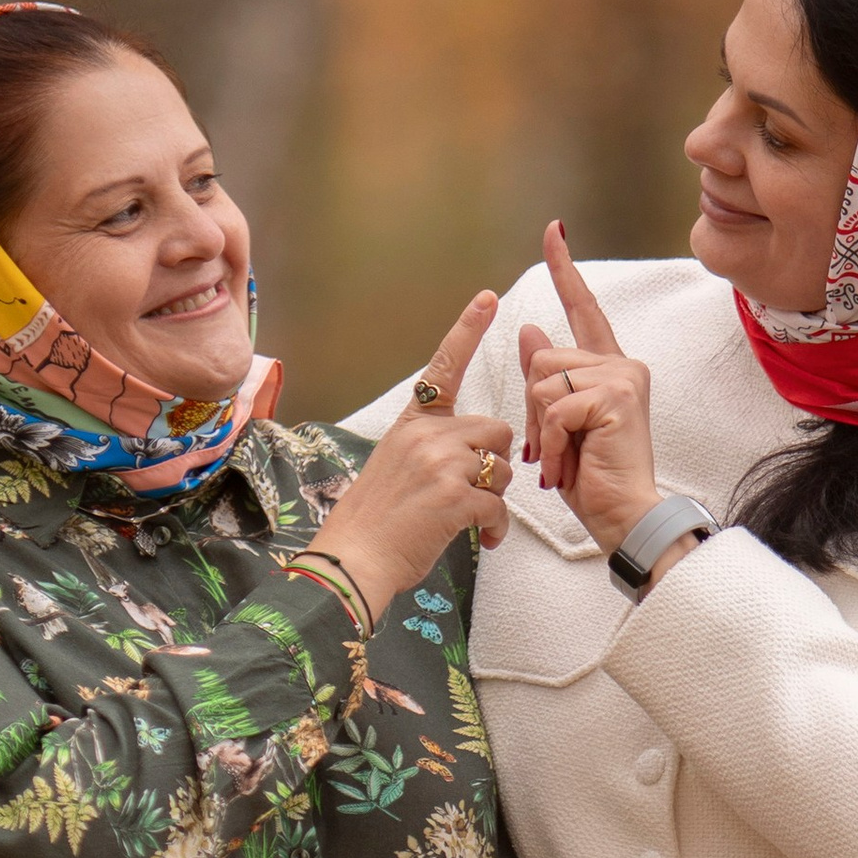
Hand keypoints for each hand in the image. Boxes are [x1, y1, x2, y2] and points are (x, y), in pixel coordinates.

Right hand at [309, 294, 513, 618]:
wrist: (354, 559)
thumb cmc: (375, 521)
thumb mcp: (395, 466)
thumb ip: (432, 448)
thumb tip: (471, 456)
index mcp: (412, 423)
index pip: (444, 367)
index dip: (468, 330)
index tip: (489, 298)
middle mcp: (428, 436)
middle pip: (496, 429)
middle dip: (495, 461)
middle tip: (479, 489)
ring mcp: (441, 464)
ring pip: (503, 468)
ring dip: (496, 497)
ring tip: (474, 521)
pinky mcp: (455, 497)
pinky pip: (499, 506)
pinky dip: (496, 528)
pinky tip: (481, 539)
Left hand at [520, 223, 658, 554]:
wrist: (624, 518)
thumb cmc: (592, 480)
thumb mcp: (556, 425)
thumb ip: (545, 379)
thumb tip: (529, 328)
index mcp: (609, 368)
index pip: (583, 308)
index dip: (565, 269)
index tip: (553, 231)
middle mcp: (621, 365)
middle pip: (542, 358)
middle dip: (532, 408)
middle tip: (552, 449)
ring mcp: (622, 376)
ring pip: (542, 380)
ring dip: (540, 429)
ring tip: (561, 460)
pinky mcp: (616, 394)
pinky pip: (553, 405)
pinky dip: (549, 441)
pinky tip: (564, 465)